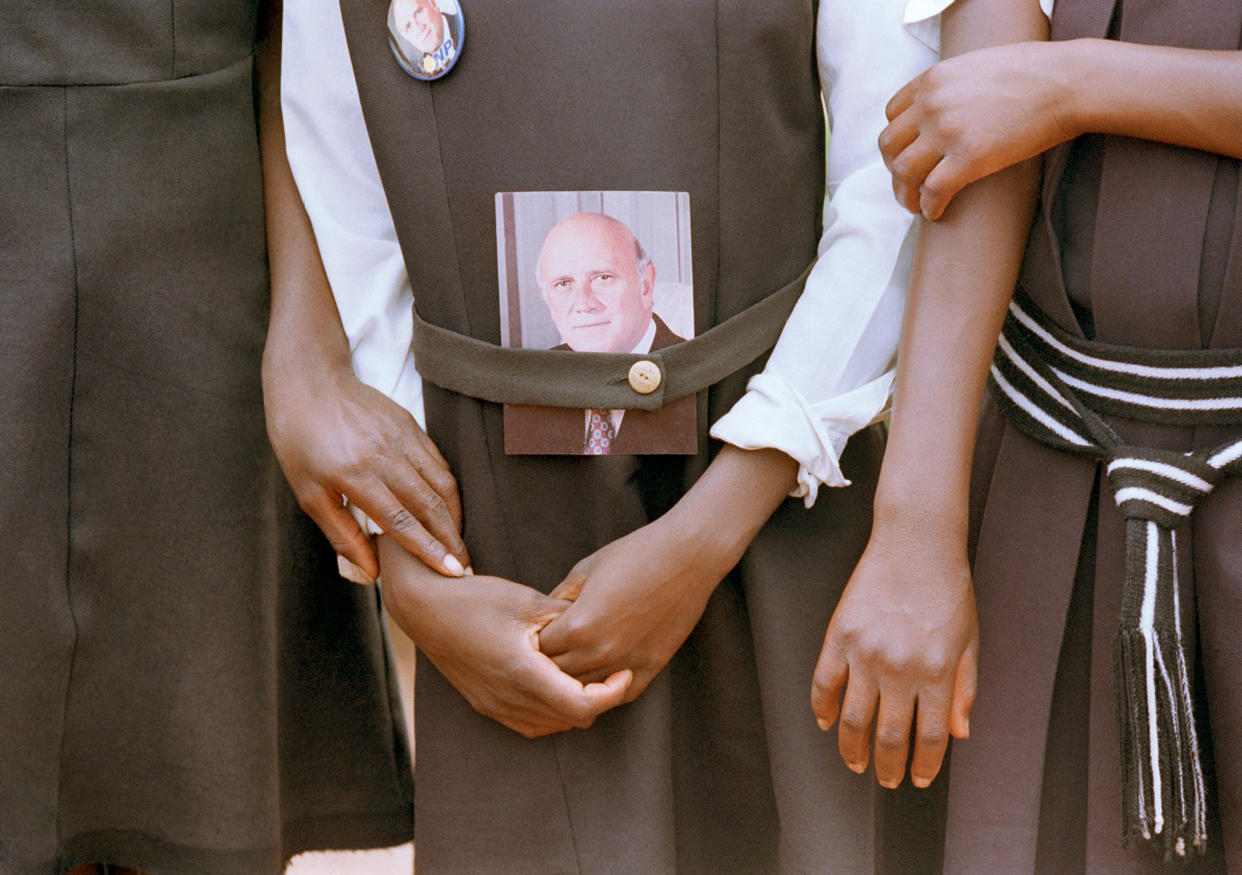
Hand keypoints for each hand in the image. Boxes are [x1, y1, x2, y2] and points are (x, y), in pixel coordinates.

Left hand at [265, 361, 467, 579]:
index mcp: (354, 474)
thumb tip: (370, 573)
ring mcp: (401, 437)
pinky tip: (448, 509)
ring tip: (459, 542)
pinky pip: (439, 462)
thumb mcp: (308, 494)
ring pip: (442, 483)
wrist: (309, 382)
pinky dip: (449, 490)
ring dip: (455, 516)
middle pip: (430, 505)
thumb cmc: (300, 442)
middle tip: (465, 567)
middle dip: (451, 539)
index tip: (450, 572)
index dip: (428, 550)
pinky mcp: (411, 424)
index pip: (400, 521)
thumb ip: (341, 535)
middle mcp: (383, 455)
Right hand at [378, 536, 631, 736]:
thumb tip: (605, 626)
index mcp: (522, 672)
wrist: (425, 607)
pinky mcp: (485, 705)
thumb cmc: (477, 597)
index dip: (611, 694)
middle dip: (599, 699)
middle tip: (613, 671)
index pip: (581, 705)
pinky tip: (560, 686)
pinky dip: (552, 712)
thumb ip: (568, 619)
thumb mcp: (528, 601)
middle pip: (571, 719)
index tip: (624, 672)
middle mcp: (506, 698)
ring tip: (590, 678)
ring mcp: (494, 706)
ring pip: (552, 726)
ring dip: (575, 708)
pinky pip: (530, 724)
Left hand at [538, 515, 729, 700]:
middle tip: (549, 655)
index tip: (536, 635)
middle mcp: (599, 651)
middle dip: (549, 666)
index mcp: (577, 626)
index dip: (534, 643)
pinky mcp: (651, 666)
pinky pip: (620, 695)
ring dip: (576, 682)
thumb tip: (540, 622)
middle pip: (557, 676)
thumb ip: (557, 600)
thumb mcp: (583, 571)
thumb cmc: (632, 555)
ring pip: (586, 691)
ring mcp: (626, 663)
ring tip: (570, 670)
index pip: (539, 651)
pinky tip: (600, 679)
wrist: (686, 557)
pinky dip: (606, 691)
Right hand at [811, 520, 976, 788]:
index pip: (929, 737)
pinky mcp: (840, 635)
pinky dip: (823, 708)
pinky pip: (824, 682)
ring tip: (854, 763)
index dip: (924, 765)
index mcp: (937, 672)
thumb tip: (959, 733)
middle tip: (886, 780)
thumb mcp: (969, 641)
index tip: (918, 778)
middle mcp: (900, 668)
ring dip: (852, 749)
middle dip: (888, 767)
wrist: (916, 542)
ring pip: (853, 718)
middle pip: (889, 736)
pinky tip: (827, 722)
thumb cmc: (948, 590)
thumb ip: (965, 689)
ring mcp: (866, 652)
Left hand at [879, 40, 1074, 219]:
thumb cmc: (1033, 73)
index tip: (905, 154)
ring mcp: (947, 132)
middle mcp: (932, 104)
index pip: (892, 115)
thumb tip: (941, 110)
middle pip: (890, 146)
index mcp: (932, 80)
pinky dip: (929, 206)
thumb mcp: (976, 66)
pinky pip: (933, 191)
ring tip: (914, 205)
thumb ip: (950, 87)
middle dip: (893, 169)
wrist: (1067, 82)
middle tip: (906, 185)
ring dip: (904, 194)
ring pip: (903, 172)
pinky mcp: (969, 158)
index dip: (897, 140)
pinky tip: (934, 213)